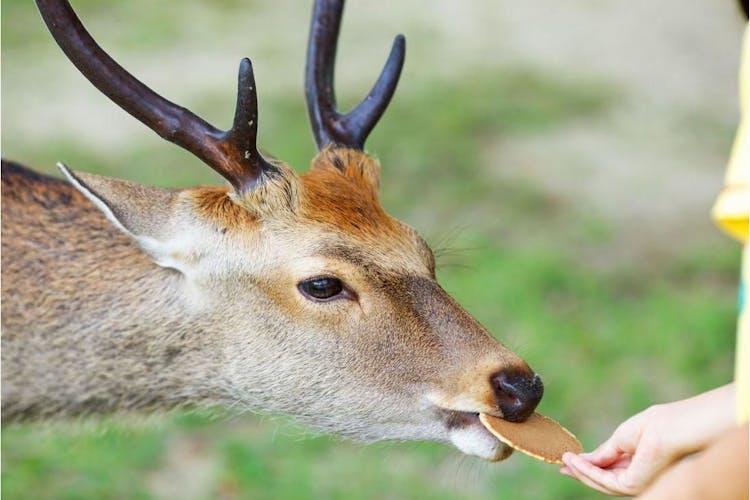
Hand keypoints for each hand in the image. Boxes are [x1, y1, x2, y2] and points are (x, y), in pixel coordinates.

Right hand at [560, 384, 735, 496]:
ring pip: (601, 482)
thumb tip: (585, 459)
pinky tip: (574, 461)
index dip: (588, 464)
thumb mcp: (622, 438)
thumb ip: (605, 452)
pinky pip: (604, 480)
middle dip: (581, 472)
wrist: (672, 427)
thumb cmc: (656, 426)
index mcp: (638, 463)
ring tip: (564, 460)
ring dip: (580, 472)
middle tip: (562, 464)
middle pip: (603, 478)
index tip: (569, 458)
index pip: (609, 469)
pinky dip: (587, 471)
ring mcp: (636, 483)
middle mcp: (637, 476)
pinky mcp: (634, 485)